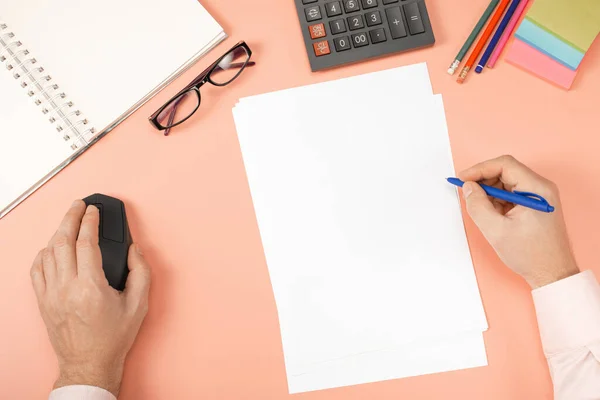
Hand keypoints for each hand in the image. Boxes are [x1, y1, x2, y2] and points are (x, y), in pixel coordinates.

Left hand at [30, 200, 150, 396]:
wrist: (89, 363)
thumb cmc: (113, 337)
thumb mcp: (139, 305)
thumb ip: (141, 273)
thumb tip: (134, 250)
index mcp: (91, 287)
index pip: (86, 243)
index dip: (90, 221)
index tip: (94, 210)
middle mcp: (67, 288)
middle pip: (62, 241)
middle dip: (70, 217)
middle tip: (78, 205)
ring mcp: (51, 295)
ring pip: (48, 253)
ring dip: (58, 232)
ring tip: (68, 221)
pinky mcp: (43, 301)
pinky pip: (36, 270)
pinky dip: (44, 253)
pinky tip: (52, 247)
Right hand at [458, 155, 578, 288]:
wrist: (552, 274)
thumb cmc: (531, 255)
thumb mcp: (496, 230)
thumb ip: (477, 205)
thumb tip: (468, 188)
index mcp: (536, 189)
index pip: (504, 165)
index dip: (480, 169)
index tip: (463, 179)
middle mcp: (541, 188)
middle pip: (506, 171)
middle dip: (484, 181)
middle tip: (468, 194)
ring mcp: (539, 196)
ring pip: (507, 182)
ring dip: (490, 192)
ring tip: (482, 209)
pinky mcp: (535, 204)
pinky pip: (511, 193)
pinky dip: (497, 200)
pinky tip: (492, 215)